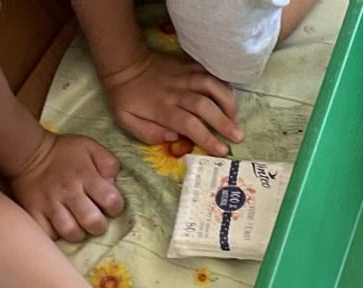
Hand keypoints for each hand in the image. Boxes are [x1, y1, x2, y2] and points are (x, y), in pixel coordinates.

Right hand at [11, 133, 124, 241]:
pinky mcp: (34, 212)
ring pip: (71, 232)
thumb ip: (108, 163)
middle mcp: (69, 192)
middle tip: (93, 219)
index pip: (112, 201)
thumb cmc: (64, 153)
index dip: (115, 206)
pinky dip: (55, 235)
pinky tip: (59, 227)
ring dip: (78, 232)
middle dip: (98, 225)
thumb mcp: (89, 148)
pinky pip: (48, 234)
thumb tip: (114, 182)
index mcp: (85, 176)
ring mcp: (50, 204)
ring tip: (77, 225)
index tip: (109, 205)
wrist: (27, 153)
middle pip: (92, 221)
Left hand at [100, 50, 240, 156]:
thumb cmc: (125, 95)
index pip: (190, 125)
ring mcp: (185, 77)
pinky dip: (223, 84)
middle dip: (224, 123)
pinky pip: (210, 72)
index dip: (207, 139)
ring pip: (212, 87)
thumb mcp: (126, 120)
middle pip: (206, 107)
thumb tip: (172, 137)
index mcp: (163, 108)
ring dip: (228, 102)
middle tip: (238, 136)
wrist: (124, 61)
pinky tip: (230, 95)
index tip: (221, 151)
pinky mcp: (188, 66)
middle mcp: (178, 93)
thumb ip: (147, 133)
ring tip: (236, 117)